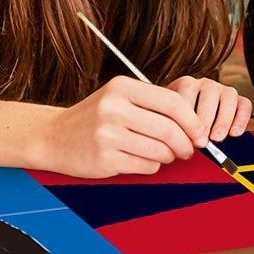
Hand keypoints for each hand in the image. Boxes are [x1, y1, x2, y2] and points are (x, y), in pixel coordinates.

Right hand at [46, 74, 209, 177]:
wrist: (53, 136)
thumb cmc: (95, 117)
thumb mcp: (119, 98)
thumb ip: (152, 105)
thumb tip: (194, 124)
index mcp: (122, 88)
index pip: (172, 102)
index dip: (193, 120)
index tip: (200, 133)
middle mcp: (114, 109)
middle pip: (169, 129)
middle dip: (186, 143)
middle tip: (189, 150)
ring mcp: (108, 135)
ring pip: (160, 151)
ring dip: (170, 157)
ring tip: (166, 155)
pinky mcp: (105, 159)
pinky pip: (146, 166)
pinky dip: (153, 166)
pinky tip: (145, 160)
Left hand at [169, 75, 251, 143]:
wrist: (189, 118)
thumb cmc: (179, 119)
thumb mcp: (173, 118)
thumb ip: (175, 124)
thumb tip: (177, 139)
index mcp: (187, 84)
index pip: (187, 91)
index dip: (186, 113)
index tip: (185, 133)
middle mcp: (206, 84)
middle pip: (209, 96)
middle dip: (205, 120)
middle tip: (202, 139)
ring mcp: (224, 90)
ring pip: (228, 99)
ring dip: (223, 120)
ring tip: (217, 138)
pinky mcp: (239, 100)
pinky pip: (245, 106)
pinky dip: (241, 120)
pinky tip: (234, 133)